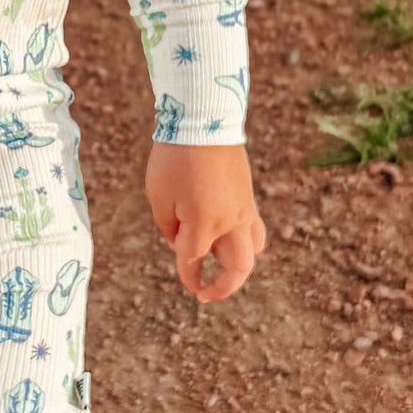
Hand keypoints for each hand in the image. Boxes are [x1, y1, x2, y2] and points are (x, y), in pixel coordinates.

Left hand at [145, 141, 266, 303]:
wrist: (203, 119)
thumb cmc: (174, 158)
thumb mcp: (159, 196)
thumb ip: (169, 227)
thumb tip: (182, 243)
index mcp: (204, 224)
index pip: (193, 261)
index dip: (188, 276)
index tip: (188, 287)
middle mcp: (231, 221)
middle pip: (239, 267)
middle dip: (224, 286)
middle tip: (207, 293)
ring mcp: (244, 209)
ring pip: (253, 248)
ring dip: (238, 263)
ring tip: (219, 264)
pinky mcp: (248, 196)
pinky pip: (253, 228)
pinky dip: (241, 240)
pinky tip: (223, 236)